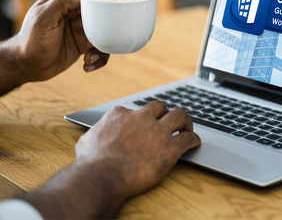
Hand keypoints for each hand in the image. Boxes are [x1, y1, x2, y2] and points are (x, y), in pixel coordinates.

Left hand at [6, 0, 109, 81]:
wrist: (28, 66)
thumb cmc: (31, 41)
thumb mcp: (44, 18)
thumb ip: (62, 2)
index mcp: (62, 0)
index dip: (99, 0)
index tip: (101, 14)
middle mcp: (72, 12)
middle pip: (100, 12)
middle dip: (103, 28)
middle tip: (93, 42)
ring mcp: (79, 29)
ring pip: (103, 32)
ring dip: (101, 47)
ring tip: (89, 58)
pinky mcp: (83, 44)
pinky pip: (100, 48)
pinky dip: (98, 58)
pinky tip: (87, 65)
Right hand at [75, 101, 200, 196]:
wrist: (103, 175)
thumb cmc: (92, 162)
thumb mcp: (86, 141)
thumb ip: (94, 135)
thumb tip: (91, 138)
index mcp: (121, 115)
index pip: (135, 110)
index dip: (141, 119)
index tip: (144, 125)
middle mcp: (141, 118)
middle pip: (159, 107)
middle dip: (165, 113)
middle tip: (169, 121)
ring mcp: (157, 131)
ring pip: (179, 115)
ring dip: (185, 121)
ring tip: (187, 127)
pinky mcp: (170, 148)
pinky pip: (188, 139)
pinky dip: (194, 139)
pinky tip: (195, 142)